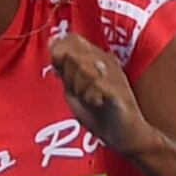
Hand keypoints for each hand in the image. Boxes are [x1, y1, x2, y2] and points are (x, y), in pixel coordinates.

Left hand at [48, 34, 159, 155]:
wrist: (124, 137)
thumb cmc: (100, 115)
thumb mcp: (73, 90)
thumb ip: (63, 67)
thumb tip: (52, 40)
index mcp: (95, 57)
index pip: (72, 38)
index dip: (60, 53)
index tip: (61, 73)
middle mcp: (107, 60)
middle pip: (73, 54)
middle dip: (69, 77)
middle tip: (80, 92)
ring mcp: (115, 72)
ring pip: (83, 67)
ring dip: (79, 88)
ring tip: (90, 98)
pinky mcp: (120, 88)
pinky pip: (95, 84)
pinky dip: (91, 97)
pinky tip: (98, 103)